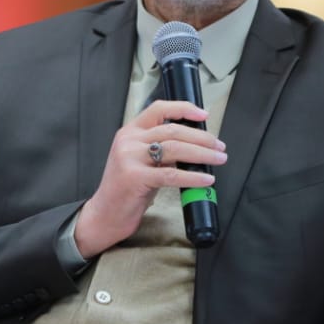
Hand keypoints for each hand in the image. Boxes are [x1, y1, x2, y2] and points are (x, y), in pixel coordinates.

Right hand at [73, 100, 226, 258]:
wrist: (104, 215)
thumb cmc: (126, 190)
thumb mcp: (140, 161)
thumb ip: (160, 149)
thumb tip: (194, 146)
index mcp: (129, 132)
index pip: (159, 109)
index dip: (184, 108)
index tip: (204, 114)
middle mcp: (128, 141)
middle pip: (173, 130)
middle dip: (202, 138)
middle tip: (219, 147)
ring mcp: (129, 158)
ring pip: (175, 148)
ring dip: (202, 154)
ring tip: (218, 159)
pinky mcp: (134, 178)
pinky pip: (171, 175)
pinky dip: (193, 177)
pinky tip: (206, 179)